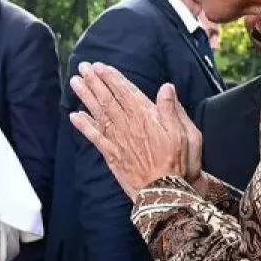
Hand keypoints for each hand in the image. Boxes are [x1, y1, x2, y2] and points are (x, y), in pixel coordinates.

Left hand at [68, 62, 202, 197]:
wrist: (165, 193)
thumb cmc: (179, 163)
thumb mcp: (186, 133)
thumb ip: (172, 109)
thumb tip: (166, 87)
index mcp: (146, 117)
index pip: (125, 92)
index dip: (112, 78)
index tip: (100, 66)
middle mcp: (128, 125)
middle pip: (108, 99)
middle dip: (94, 82)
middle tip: (82, 67)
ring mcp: (117, 140)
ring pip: (98, 114)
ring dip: (86, 97)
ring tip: (75, 83)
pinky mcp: (112, 155)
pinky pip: (94, 137)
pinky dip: (84, 126)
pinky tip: (74, 115)